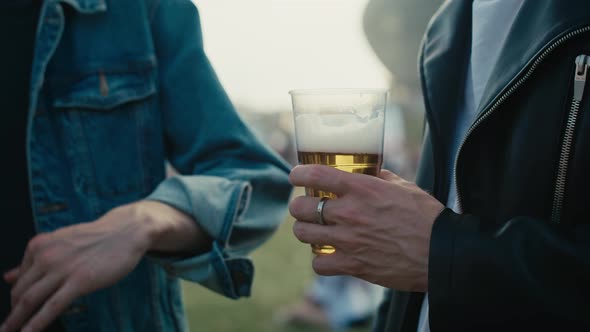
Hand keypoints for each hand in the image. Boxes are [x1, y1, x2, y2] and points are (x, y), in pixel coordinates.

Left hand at [1, 200, 205, 331]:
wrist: (126, 231)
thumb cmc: (96, 238)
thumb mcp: (60, 244)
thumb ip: (35, 260)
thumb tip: (8, 276)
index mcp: (38, 246)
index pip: (19, 278)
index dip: (16, 297)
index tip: (18, 310)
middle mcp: (45, 256)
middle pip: (20, 292)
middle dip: (13, 313)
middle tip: (8, 328)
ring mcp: (62, 269)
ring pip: (30, 300)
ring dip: (16, 321)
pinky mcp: (79, 281)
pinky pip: (52, 307)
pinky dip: (36, 324)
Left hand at [288, 165, 443, 291]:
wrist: (441, 253)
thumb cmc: (427, 218)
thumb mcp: (404, 187)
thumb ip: (380, 178)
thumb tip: (368, 172)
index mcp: (363, 189)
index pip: (317, 175)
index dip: (298, 173)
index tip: (295, 175)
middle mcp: (350, 213)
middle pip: (301, 207)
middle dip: (300, 206)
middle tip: (307, 207)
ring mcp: (349, 241)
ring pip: (303, 234)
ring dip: (305, 231)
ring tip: (314, 230)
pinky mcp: (353, 266)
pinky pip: (318, 265)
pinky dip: (320, 261)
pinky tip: (329, 256)